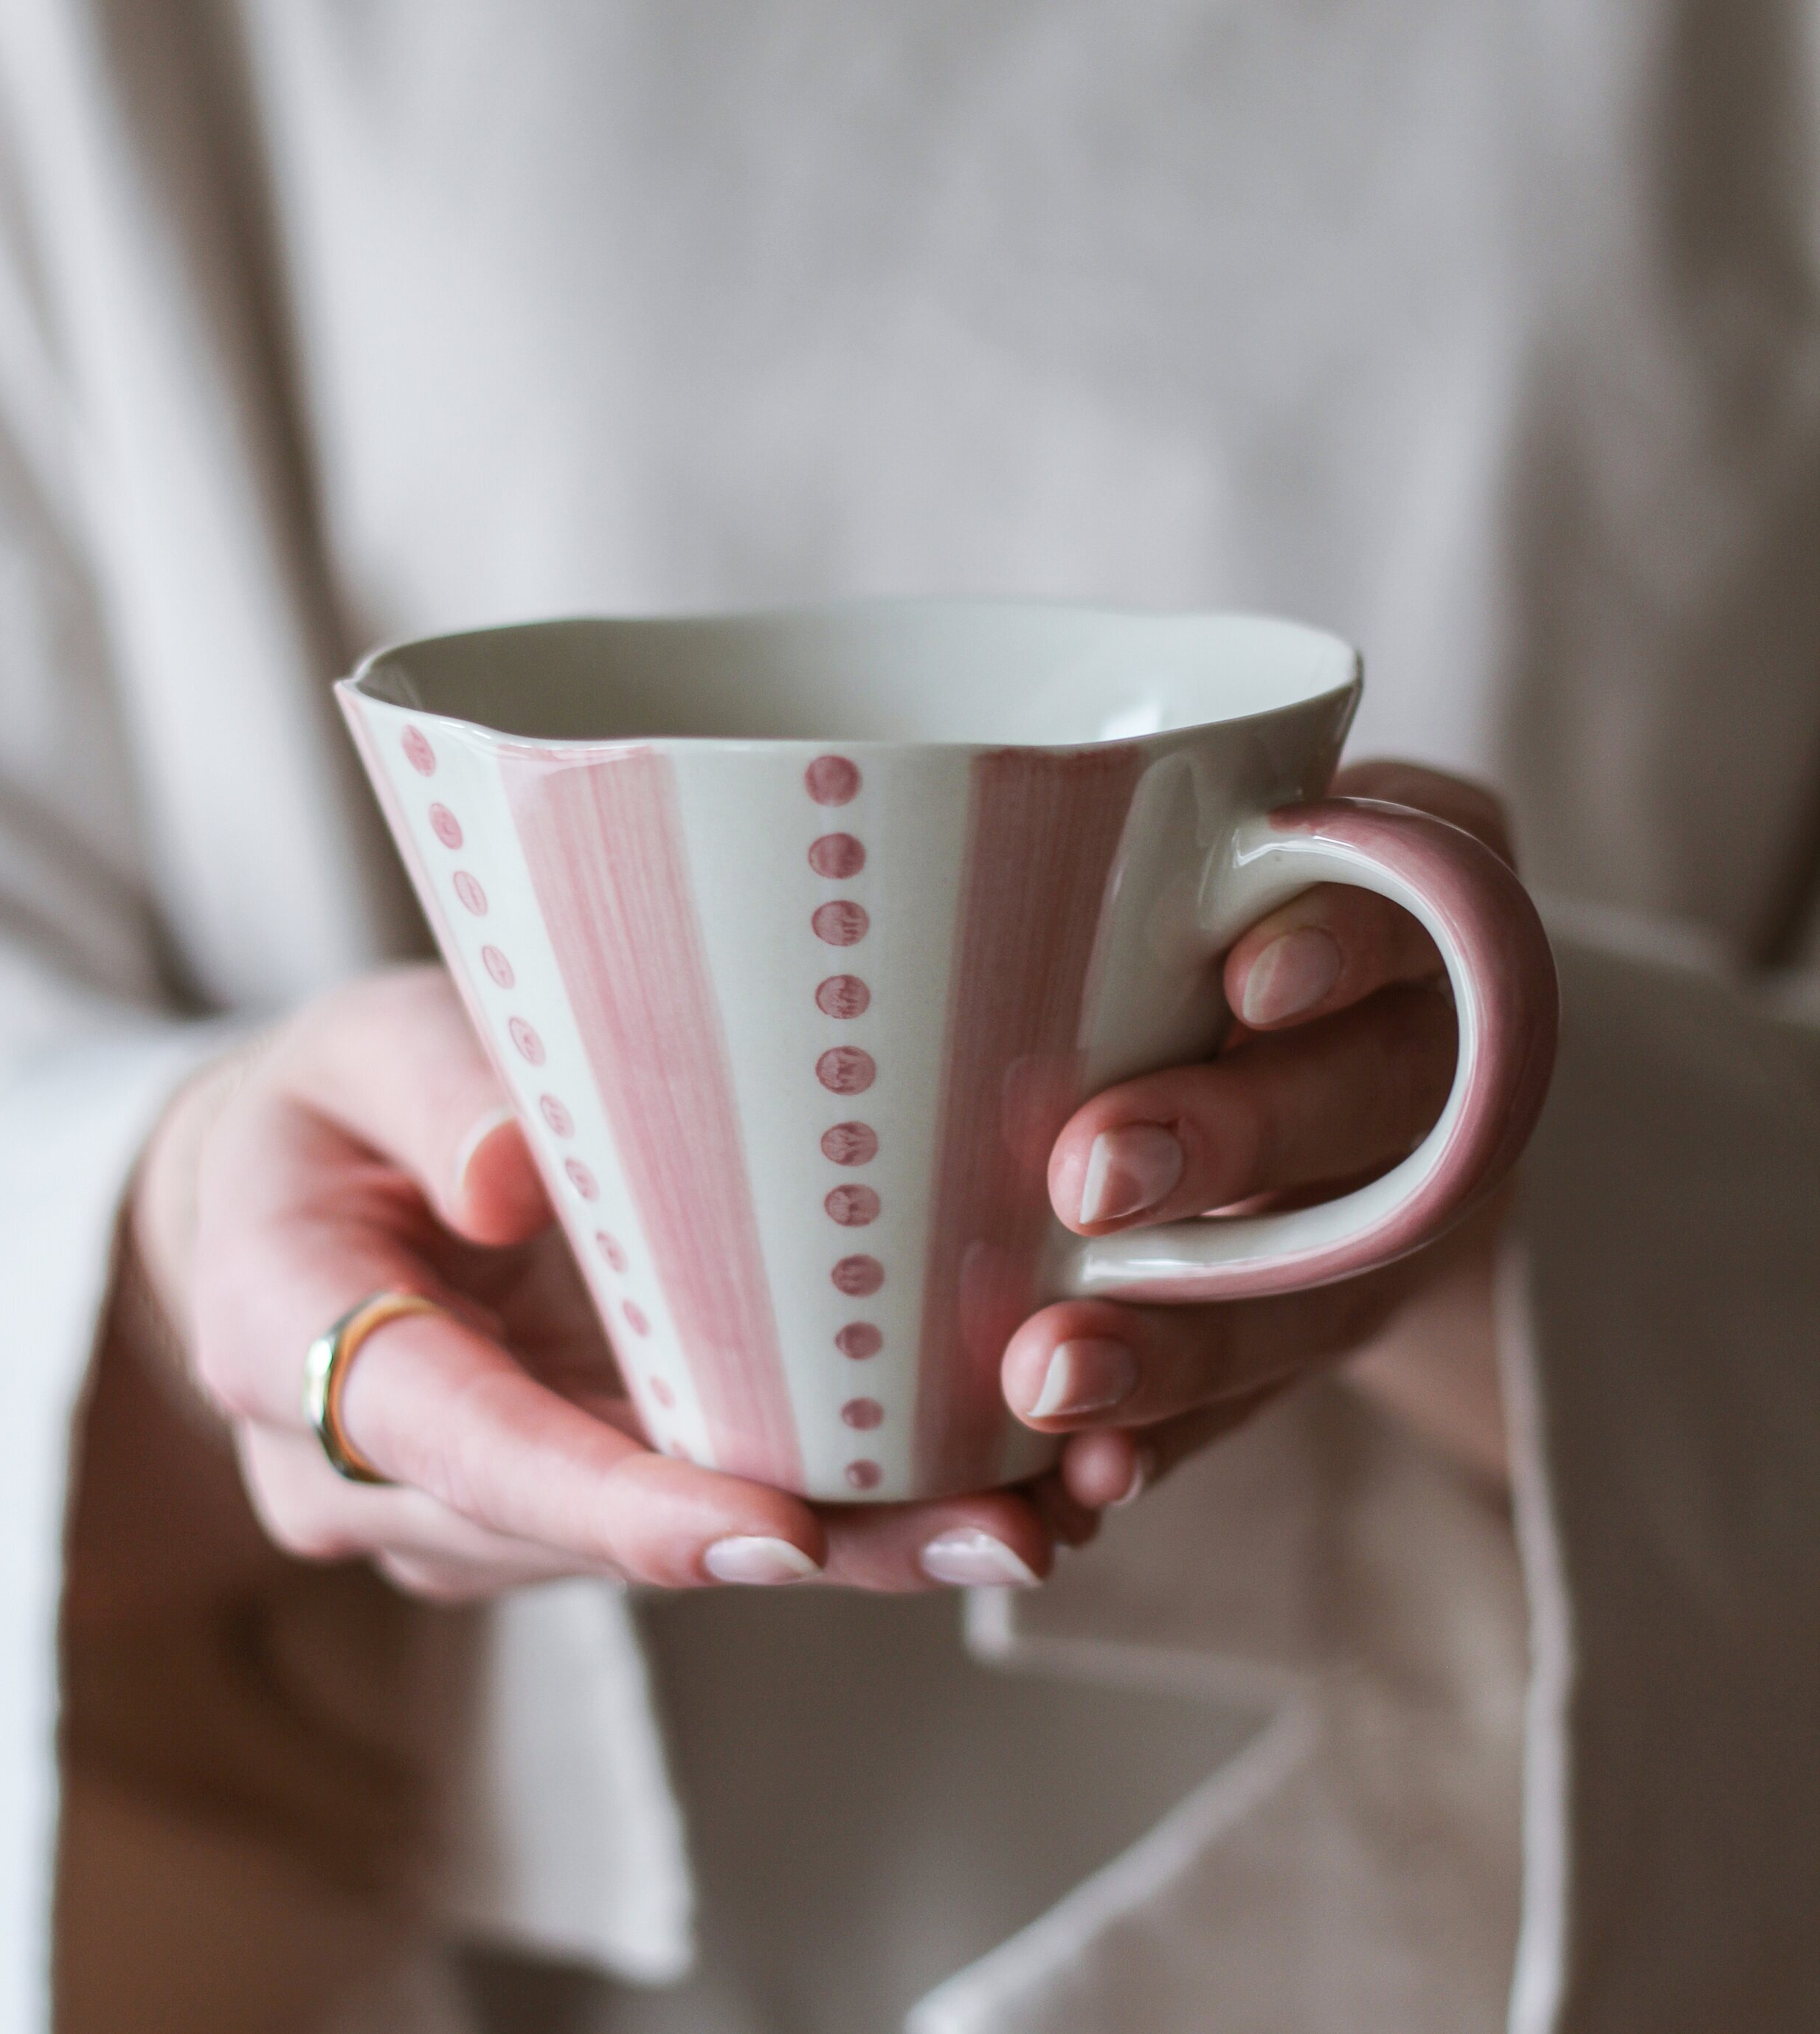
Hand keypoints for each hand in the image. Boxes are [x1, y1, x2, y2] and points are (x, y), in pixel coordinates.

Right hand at [124, 967, 1065, 1604]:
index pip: (456, 1441)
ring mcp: (468, 1509)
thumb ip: (429, 1088)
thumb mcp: (360, 1043)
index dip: (610, 1499)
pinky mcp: (558, 1500)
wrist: (292, 1196)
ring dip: (843, 1549)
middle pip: (590, 1532)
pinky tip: (968, 1495)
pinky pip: (683, 1520)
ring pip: (656, 1552)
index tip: (772, 1526)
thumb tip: (513, 1176)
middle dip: (792, 1544)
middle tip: (991, 1528)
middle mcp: (372, 1472)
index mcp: (286, 1340)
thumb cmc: (338, 1102)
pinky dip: (824, 1516)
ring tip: (1025, 1516)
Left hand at [1005, 762, 1520, 1507]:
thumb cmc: (1192, 899)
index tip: (1251, 977)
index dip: (1349, 941)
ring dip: (1195, 1337)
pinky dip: (1182, 1438)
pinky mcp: (1334, 1321)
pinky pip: (1271, 1394)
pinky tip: (1092, 1479)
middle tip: (1093, 1178)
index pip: (1415, 900)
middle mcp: (1431, 1060)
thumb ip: (1124, 836)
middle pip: (1375, 1100)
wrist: (1306, 1036)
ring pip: (1331, 1278)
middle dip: (1240, 1143)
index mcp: (1411, 901)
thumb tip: (899, 817)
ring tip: (1056, 1379)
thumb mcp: (1188, 834)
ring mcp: (1398, 1209)